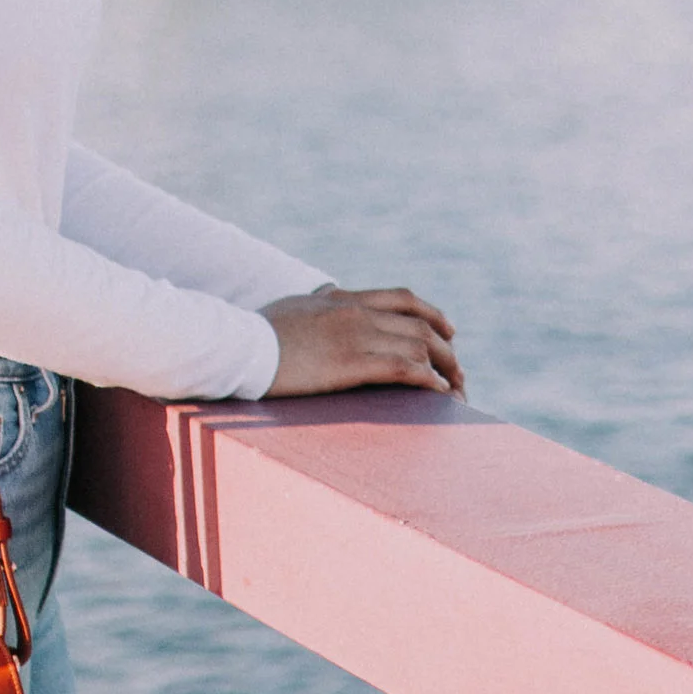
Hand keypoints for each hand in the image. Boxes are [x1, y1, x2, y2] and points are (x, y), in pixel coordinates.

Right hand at [262, 285, 464, 398]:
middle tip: (458, 371)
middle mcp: (353, 311)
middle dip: (446, 349)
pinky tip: (440, 396)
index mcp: (340, 297)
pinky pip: (403, 369)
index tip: (448, 330)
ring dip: (445, 369)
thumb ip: (313, 304)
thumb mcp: (289, 308)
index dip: (431, 314)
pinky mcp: (349, 362)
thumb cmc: (251, 332)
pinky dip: (429, 382)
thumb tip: (320, 300)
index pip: (401, 298)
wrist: (234, 343)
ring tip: (457, 390)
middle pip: (418, 324)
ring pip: (418, 346)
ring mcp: (353, 334)